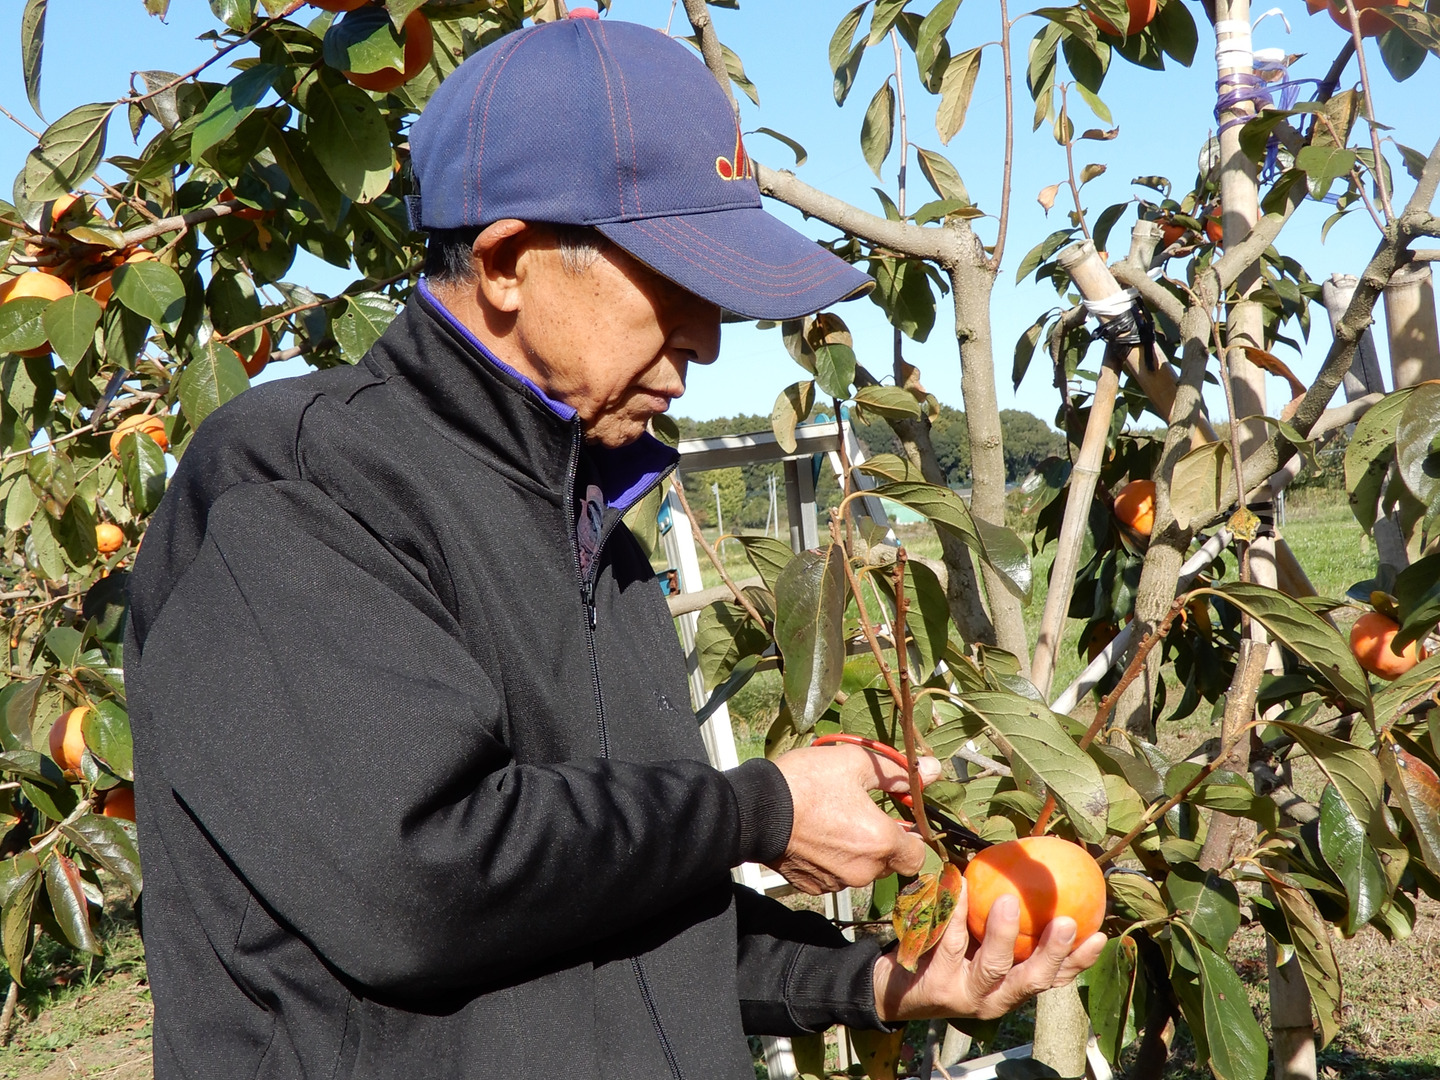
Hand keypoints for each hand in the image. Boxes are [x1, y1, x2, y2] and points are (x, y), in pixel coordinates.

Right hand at [769, 744, 939, 894]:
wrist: (756, 809)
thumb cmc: (807, 783)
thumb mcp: (855, 763)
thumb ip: (897, 772)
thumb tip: (932, 772)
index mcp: (881, 841)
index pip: (918, 856)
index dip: (911, 837)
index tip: (898, 820)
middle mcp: (864, 870)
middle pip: (888, 863)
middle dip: (881, 842)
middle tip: (860, 812)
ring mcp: (836, 881)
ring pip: (860, 870)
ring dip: (855, 851)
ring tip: (832, 821)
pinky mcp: (813, 886)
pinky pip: (834, 875)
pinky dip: (830, 860)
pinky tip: (815, 836)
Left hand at [872, 883, 1106, 1020]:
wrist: (896, 986)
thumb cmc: (948, 959)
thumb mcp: (982, 951)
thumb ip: (1010, 931)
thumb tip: (1037, 879)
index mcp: (1010, 990)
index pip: (1052, 979)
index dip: (1078, 961)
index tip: (1099, 934)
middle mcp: (993, 999)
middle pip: (1029, 981)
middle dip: (1051, 953)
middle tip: (1066, 922)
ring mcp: (964, 993)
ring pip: (990, 967)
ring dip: (1003, 935)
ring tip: (1010, 902)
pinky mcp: (935, 983)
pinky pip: (949, 942)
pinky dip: (956, 913)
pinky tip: (961, 886)